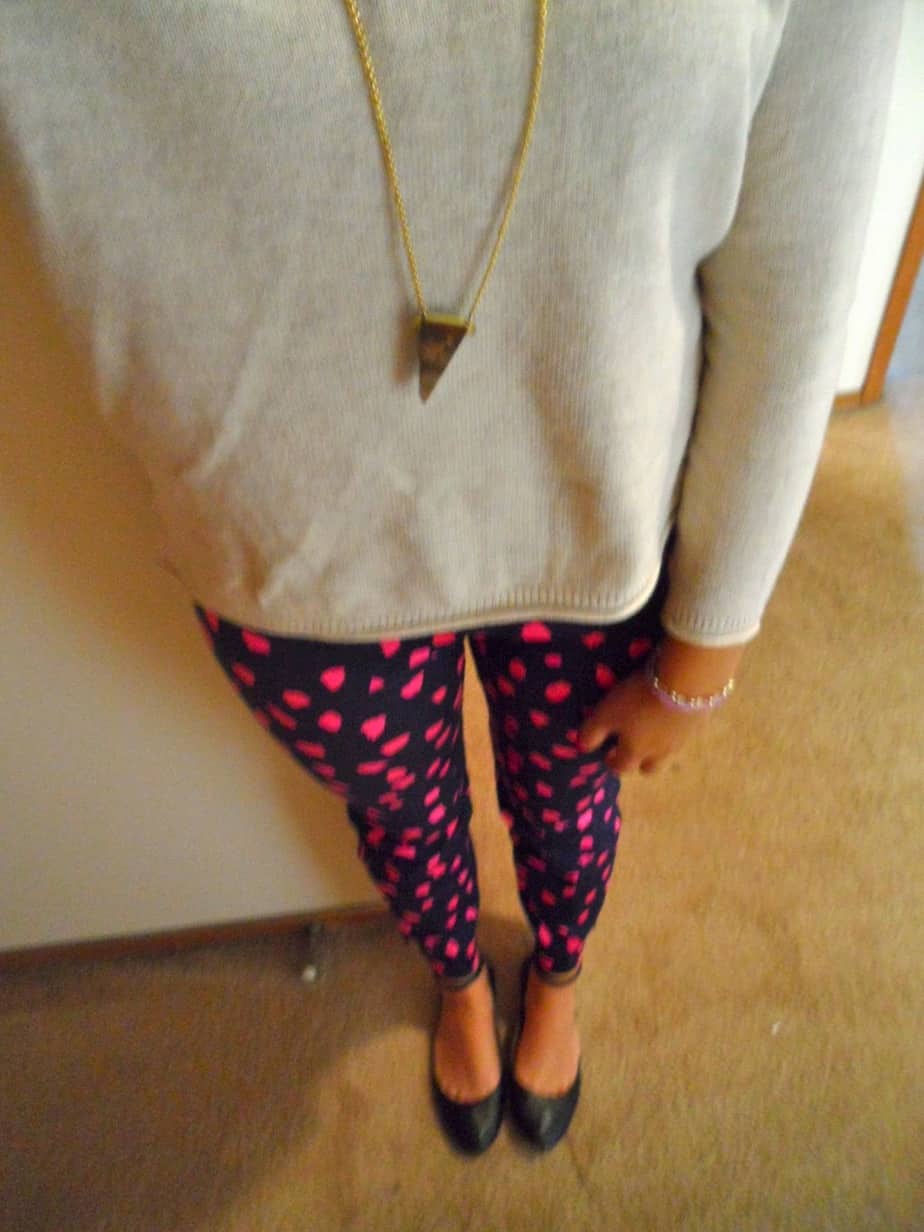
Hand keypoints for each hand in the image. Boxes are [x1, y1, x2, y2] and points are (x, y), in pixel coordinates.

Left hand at [577, 668, 707, 775]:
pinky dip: (675, 728)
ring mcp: (683, 739)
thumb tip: (583, 747)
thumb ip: (592, 733)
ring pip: (669, 752)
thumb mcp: (607, 713)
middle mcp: (661, 752)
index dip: (613, 763)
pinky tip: (671, 712)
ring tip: (652, 727)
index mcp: (636, 752)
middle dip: (639, 761)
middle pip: (650, 768)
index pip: (622, 768)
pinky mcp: (698, 722)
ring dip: (658, 745)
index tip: (609, 756)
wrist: (687, 682)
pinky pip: (684, 732)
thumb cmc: (639, 700)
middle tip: (632, 745)